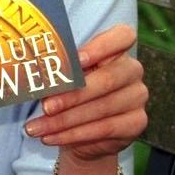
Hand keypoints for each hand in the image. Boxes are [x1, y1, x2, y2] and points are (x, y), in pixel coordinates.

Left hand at [24, 23, 146, 162]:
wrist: (85, 134)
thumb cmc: (72, 95)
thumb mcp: (66, 80)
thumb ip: (60, 73)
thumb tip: (38, 74)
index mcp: (117, 50)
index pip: (123, 36)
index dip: (101, 46)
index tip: (75, 59)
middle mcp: (132, 70)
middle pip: (107, 79)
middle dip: (72, 95)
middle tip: (45, 106)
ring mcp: (137, 96)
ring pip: (101, 108)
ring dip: (64, 120)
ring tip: (36, 128)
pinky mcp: (137, 122)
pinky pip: (103, 129)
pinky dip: (72, 135)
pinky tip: (50, 137)